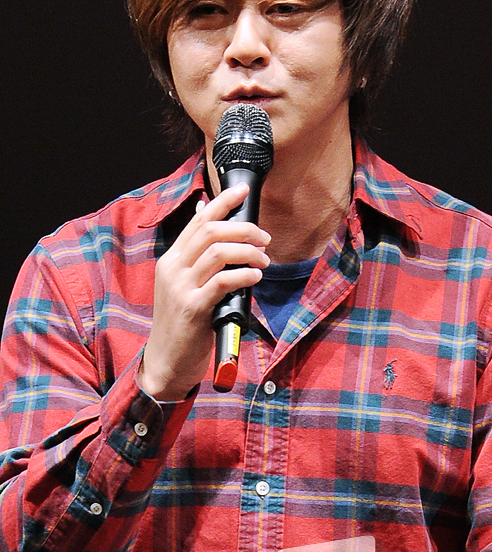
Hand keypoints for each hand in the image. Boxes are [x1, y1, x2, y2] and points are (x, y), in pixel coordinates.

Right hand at [139, 183, 269, 400]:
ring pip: (219, 252)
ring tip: (264, 260)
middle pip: (211, 231)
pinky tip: (255, 277)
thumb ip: (197, 259)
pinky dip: (244, 274)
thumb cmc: (182, 323)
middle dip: (243, 228)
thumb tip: (209, 225)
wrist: (165, 361)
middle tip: (265, 238)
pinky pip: (223, 281)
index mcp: (171, 259)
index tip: (243, 190)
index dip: (222, 202)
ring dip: (248, 251)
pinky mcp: (193, 308)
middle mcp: (173, 268)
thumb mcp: (184, 285)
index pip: (198, 220)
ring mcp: (181, 288)